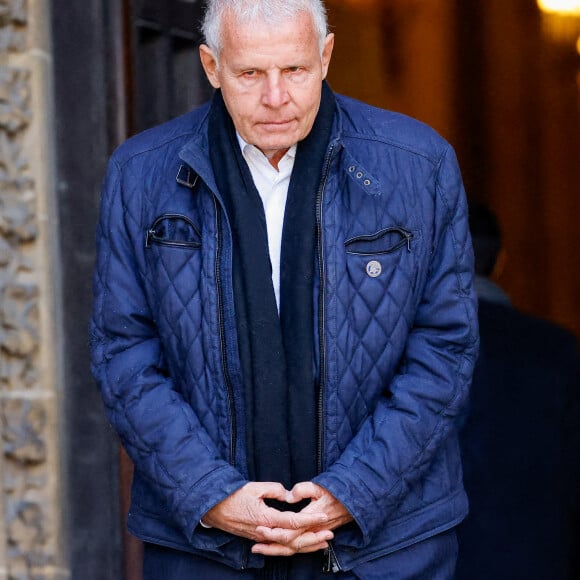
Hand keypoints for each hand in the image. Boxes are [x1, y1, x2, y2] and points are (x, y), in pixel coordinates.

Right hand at [202, 482, 329, 545]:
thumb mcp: (255, 487)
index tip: (324, 516)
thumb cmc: (233, 496)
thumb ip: (274, 489)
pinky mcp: (258, 539)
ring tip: (322, 543)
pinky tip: (302, 546)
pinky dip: (293, 547)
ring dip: (306, 545)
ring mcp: (261, 538)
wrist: (214, 509)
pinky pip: (279, 547)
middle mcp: (265, 532)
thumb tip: (288, 494)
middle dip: (313, 537)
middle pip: (294, 540)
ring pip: (287, 547)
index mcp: (266, 518)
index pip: (293, 522)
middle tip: (330, 533)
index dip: (310, 519)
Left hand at [251, 482, 352, 556]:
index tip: (260, 528)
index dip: (274, 531)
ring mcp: (315, 535)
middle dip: (271, 546)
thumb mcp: (318, 486)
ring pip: (294, 549)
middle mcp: (312, 530)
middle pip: (290, 544)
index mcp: (311, 517)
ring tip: (260, 550)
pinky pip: (300, 548)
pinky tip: (276, 550)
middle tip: (255, 546)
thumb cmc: (334, 492)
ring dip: (276, 551)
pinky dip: (287, 550)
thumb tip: (289, 496)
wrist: (352, 502)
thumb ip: (302, 489)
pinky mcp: (316, 535)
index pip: (290, 530)